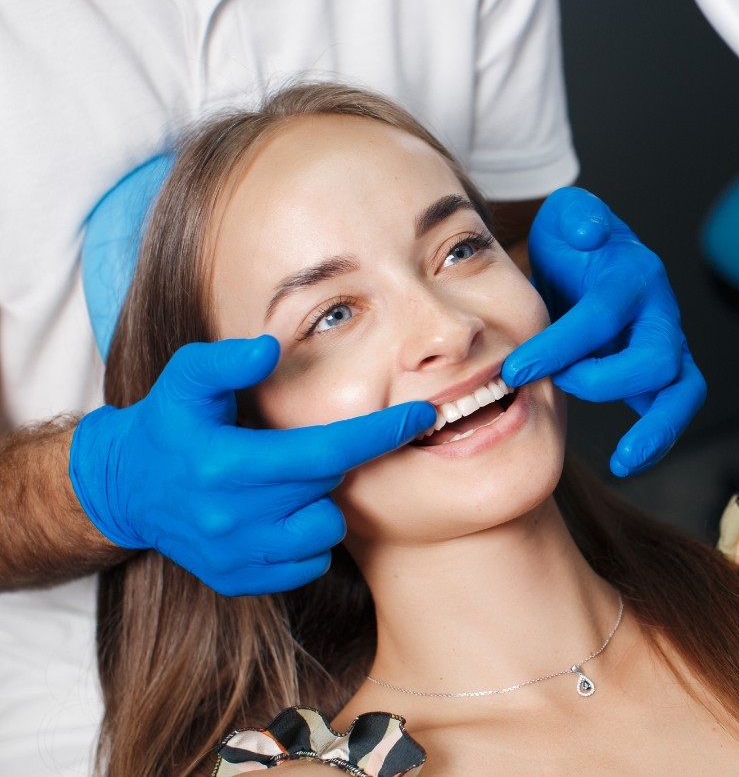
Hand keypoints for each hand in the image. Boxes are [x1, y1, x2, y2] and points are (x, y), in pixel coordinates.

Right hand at [69, 336, 434, 595]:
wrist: (124, 489)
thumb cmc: (168, 424)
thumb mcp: (185, 379)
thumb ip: (227, 360)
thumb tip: (271, 348)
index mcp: (227, 466)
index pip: (327, 450)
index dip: (380, 433)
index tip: (422, 417)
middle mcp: (233, 518)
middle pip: (330, 488)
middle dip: (333, 463)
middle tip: (302, 448)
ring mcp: (235, 555)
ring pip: (324, 532)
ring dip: (319, 505)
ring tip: (284, 485)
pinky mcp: (237, 580)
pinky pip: (307, 565)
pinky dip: (304, 540)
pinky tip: (277, 516)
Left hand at [502, 187, 705, 476]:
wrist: (591, 261)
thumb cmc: (575, 243)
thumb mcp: (568, 216)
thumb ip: (576, 215)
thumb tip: (587, 233)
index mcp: (633, 274)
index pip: (601, 315)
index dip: (559, 344)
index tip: (514, 369)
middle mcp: (659, 312)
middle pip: (655, 356)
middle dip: (602, 381)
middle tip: (554, 386)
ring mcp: (667, 345)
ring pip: (682, 390)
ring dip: (656, 428)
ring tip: (624, 460)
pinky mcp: (664, 374)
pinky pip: (673, 409)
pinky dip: (657, 439)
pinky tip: (629, 462)